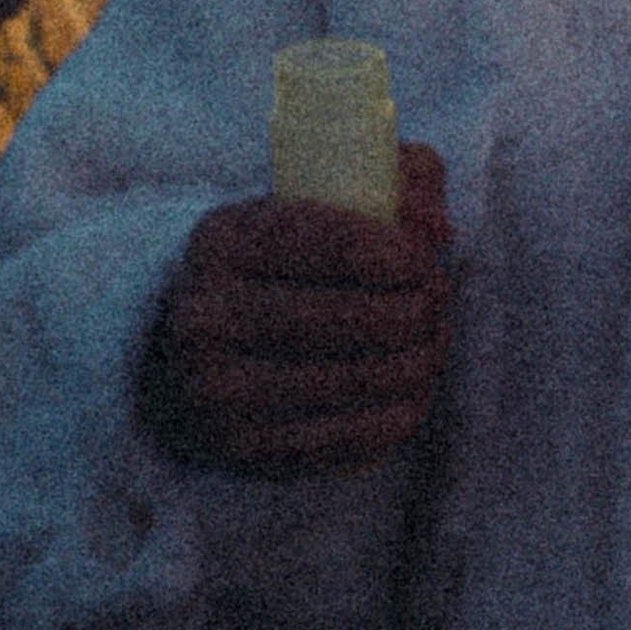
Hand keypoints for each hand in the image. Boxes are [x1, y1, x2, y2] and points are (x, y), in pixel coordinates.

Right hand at [144, 144, 451, 473]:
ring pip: (357, 380)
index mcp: (222, 240)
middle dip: (418, 312)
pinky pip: (344, 439)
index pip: (330, 243)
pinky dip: (396, 417)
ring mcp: (217, 388)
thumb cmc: (283, 265)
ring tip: (431, 347)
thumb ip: (394, 183)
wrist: (194, 344)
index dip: (398, 254)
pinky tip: (412, 396)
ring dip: (418, 364)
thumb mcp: (317, 204)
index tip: (422, 260)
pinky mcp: (240, 447)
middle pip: (353, 319)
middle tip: (436, 305)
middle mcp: (206, 315)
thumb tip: (435, 229)